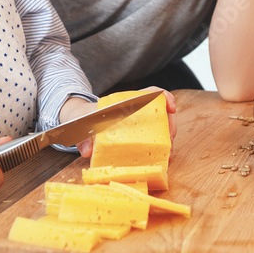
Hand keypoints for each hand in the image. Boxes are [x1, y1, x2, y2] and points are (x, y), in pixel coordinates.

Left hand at [60, 88, 177, 158]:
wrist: (82, 124)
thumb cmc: (85, 119)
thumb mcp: (82, 123)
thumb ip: (83, 136)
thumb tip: (88, 151)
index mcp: (127, 101)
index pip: (152, 93)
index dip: (165, 97)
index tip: (172, 107)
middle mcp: (138, 111)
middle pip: (163, 113)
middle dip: (170, 126)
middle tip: (170, 141)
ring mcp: (141, 124)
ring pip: (163, 128)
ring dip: (168, 140)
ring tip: (168, 154)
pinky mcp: (140, 138)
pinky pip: (155, 141)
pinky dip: (161, 149)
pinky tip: (162, 159)